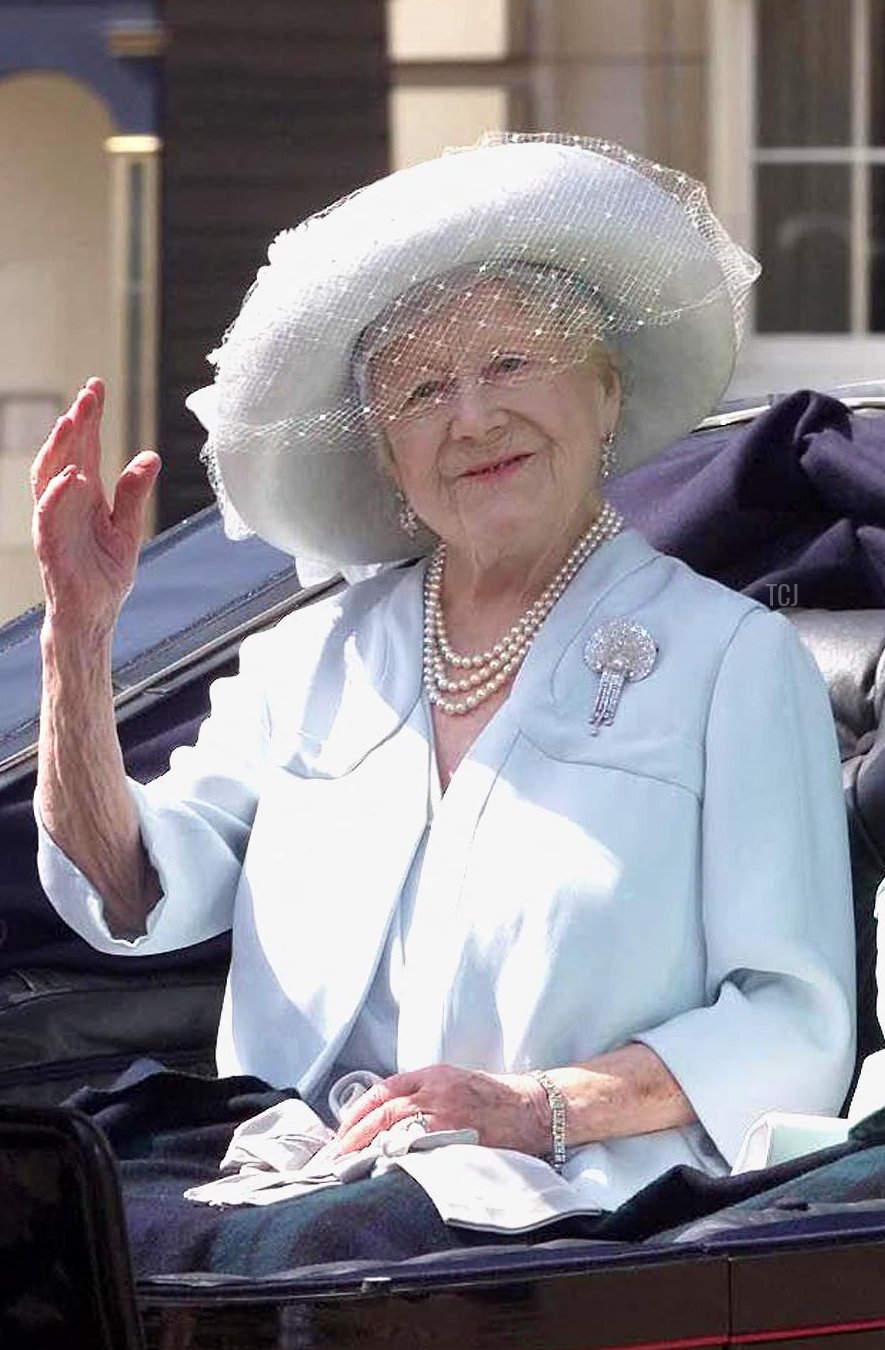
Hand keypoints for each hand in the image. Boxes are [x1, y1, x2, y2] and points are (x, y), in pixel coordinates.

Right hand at [31, 378, 160, 635]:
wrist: (92, 615)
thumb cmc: (105, 574)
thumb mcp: (127, 529)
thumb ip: (133, 494)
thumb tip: (151, 457)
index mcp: (86, 495)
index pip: (85, 448)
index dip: (89, 417)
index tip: (96, 385)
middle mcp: (66, 501)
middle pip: (66, 452)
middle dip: (75, 421)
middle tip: (87, 393)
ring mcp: (55, 520)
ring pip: (49, 474)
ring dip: (59, 447)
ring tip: (72, 420)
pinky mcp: (50, 543)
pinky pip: (48, 514)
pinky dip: (57, 493)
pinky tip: (70, 475)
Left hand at [332, 1063, 550, 1157]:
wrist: (531, 1108)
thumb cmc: (492, 1097)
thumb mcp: (454, 1081)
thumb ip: (423, 1092)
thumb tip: (386, 1115)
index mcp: (432, 1075)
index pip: (383, 1090)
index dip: (357, 1111)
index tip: (342, 1130)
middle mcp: (436, 1092)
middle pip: (384, 1111)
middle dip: (355, 1133)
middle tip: (337, 1153)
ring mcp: (447, 1116)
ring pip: (397, 1131)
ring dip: (370, 1149)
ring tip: (351, 1165)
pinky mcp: (459, 1139)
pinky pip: (421, 1150)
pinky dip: (399, 1159)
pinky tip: (383, 1171)